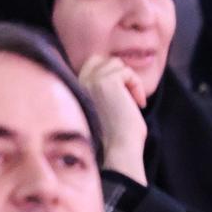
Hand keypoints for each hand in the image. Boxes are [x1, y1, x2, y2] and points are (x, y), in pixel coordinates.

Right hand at [74, 54, 149, 182]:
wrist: (116, 152)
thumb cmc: (114, 139)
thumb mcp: (104, 111)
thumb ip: (103, 93)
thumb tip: (120, 79)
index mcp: (74, 90)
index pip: (90, 65)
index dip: (109, 75)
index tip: (122, 98)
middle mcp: (79, 82)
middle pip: (100, 59)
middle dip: (117, 73)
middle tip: (128, 97)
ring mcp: (91, 80)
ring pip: (116, 64)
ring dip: (129, 81)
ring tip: (132, 103)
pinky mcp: (107, 81)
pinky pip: (127, 72)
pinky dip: (137, 86)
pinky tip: (137, 104)